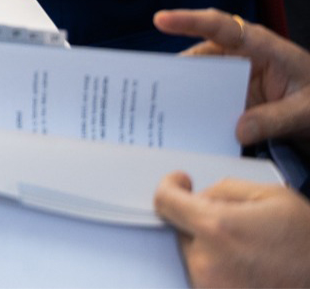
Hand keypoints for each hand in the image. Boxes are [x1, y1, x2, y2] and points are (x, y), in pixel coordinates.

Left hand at [154, 173, 309, 287]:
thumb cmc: (308, 240)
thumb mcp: (272, 196)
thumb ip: (225, 189)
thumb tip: (200, 197)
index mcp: (216, 228)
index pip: (165, 202)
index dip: (171, 187)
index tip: (181, 182)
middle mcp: (207, 262)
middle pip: (182, 230)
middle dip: (202, 221)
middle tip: (239, 224)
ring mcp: (212, 288)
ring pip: (195, 256)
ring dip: (212, 247)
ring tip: (251, 250)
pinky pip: (208, 277)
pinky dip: (222, 268)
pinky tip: (250, 266)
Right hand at [155, 8, 309, 145]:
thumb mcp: (305, 110)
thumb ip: (274, 119)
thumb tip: (237, 131)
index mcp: (263, 46)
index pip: (222, 27)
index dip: (189, 21)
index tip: (160, 21)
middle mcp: (244, 55)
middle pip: (204, 54)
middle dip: (180, 67)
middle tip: (152, 80)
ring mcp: (239, 76)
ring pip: (204, 77)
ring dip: (187, 90)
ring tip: (164, 105)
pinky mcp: (237, 95)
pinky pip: (212, 98)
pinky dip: (200, 107)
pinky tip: (189, 121)